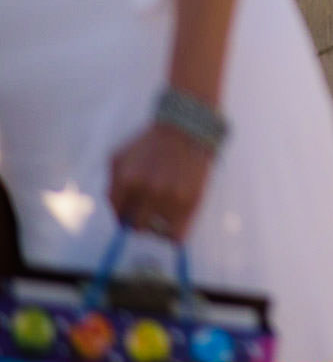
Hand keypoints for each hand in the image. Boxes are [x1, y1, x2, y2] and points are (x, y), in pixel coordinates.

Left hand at [108, 123, 214, 240]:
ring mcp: (171, 197)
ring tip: (165, 214)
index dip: (125, 217)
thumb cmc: (151, 142)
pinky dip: (173, 236)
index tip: (133, 214)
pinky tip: (175, 225)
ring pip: (157, 232)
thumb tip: (118, 214)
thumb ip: (112, 186)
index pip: (120, 216)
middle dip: (141, 222)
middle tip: (149, 215)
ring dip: (159, 227)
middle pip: (136, 227)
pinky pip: (178, 234)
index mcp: (127, 181)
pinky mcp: (192, 200)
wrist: (187, 125)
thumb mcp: (120, 158)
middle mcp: (147, 191)